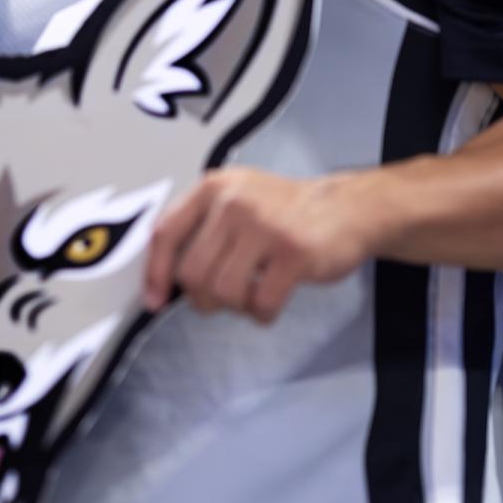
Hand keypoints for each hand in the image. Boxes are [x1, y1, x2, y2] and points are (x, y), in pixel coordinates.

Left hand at [143, 168, 389, 322]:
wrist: (347, 207)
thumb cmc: (285, 210)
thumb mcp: (237, 198)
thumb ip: (201, 227)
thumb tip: (165, 278)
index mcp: (213, 189)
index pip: (165, 233)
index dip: (155, 273)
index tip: (155, 301)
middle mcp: (233, 203)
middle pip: (192, 273)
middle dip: (202, 298)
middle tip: (223, 298)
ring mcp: (264, 227)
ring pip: (223, 291)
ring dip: (235, 306)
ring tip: (251, 295)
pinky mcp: (293, 253)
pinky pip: (260, 303)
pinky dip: (262, 314)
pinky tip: (271, 303)